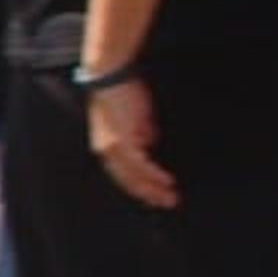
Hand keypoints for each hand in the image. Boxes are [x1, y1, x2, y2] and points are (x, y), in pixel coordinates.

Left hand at [85, 77, 178, 209]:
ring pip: (134, 177)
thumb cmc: (121, 90)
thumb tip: (149, 142)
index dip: (139, 186)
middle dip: (148, 194)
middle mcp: (105, 149)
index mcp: (106, 144)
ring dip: (154, 189)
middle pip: (127, 180)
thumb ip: (141, 131)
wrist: (109, 73)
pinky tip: (167, 181)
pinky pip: (140, 164)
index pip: (122, 173)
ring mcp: (112, 146)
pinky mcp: (121, 140)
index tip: (155, 195)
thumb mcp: (135, 115)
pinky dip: (154, 175)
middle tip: (167, 203)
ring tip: (171, 198)